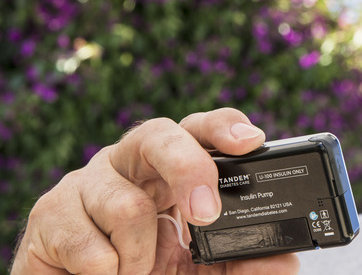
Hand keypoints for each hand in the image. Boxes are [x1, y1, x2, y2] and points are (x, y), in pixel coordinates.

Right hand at [10, 108, 299, 273]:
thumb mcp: (201, 269)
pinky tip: (107, 273)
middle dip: (188, 169)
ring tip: (139, 272)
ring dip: (141, 256)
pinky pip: (89, 244)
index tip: (251, 139)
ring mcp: (88, 183)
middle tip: (205, 216)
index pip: (199, 130)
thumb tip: (284, 261)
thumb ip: (241, 262)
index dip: (223, 127)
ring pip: (126, 205)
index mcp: (171, 169)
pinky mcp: (51, 212)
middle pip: (158, 135)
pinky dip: (108, 272)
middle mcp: (131, 164)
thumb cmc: (146, 270)